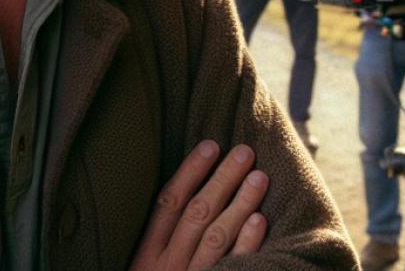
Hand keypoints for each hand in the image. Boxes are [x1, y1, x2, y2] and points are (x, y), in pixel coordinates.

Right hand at [129, 140, 267, 270]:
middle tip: (245, 152)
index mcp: (146, 256)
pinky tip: (260, 219)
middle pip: (197, 213)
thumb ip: (161, 238)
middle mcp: (167, 266)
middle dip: (222, 179)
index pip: (168, 203)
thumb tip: (190, 193)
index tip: (211, 145)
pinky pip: (233, 267)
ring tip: (260, 177)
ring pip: (216, 236)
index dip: (190, 171)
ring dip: (240, 203)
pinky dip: (246, 243)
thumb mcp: (144, 270)